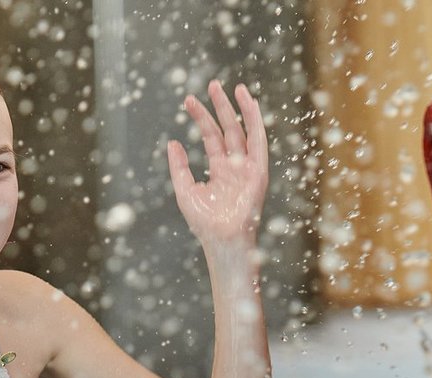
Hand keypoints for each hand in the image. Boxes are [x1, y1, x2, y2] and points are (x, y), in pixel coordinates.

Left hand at [167, 80, 268, 249]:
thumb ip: (179, 167)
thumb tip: (173, 143)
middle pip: (228, 129)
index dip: (201, 117)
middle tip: (212, 84)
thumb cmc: (205, 223)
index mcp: (220, 170)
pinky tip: (250, 105)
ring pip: (244, 131)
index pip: (211, 136)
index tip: (189, 100)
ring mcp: (247, 167)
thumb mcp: (184, 190)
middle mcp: (235, 165)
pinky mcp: (258, 171)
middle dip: (220, 106)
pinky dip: (256, 122)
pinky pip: (259, 142)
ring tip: (234, 87)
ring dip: (240, 109)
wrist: (222, 239)